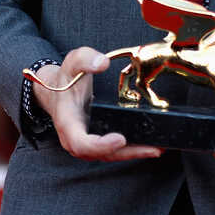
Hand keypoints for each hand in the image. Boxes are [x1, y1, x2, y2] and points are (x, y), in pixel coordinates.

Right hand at [32, 46, 161, 161]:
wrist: (57, 90)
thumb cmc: (65, 78)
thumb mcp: (72, 62)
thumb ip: (85, 59)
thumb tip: (103, 63)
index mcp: (67, 122)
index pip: (80, 143)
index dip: (100, 145)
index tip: (120, 138)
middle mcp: (75, 138)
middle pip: (100, 154)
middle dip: (126, 153)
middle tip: (152, 148)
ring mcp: (86, 142)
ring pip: (109, 156)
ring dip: (134, 154)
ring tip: (157, 149)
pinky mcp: (96, 141)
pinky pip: (113, 151)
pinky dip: (131, 150)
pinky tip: (150, 146)